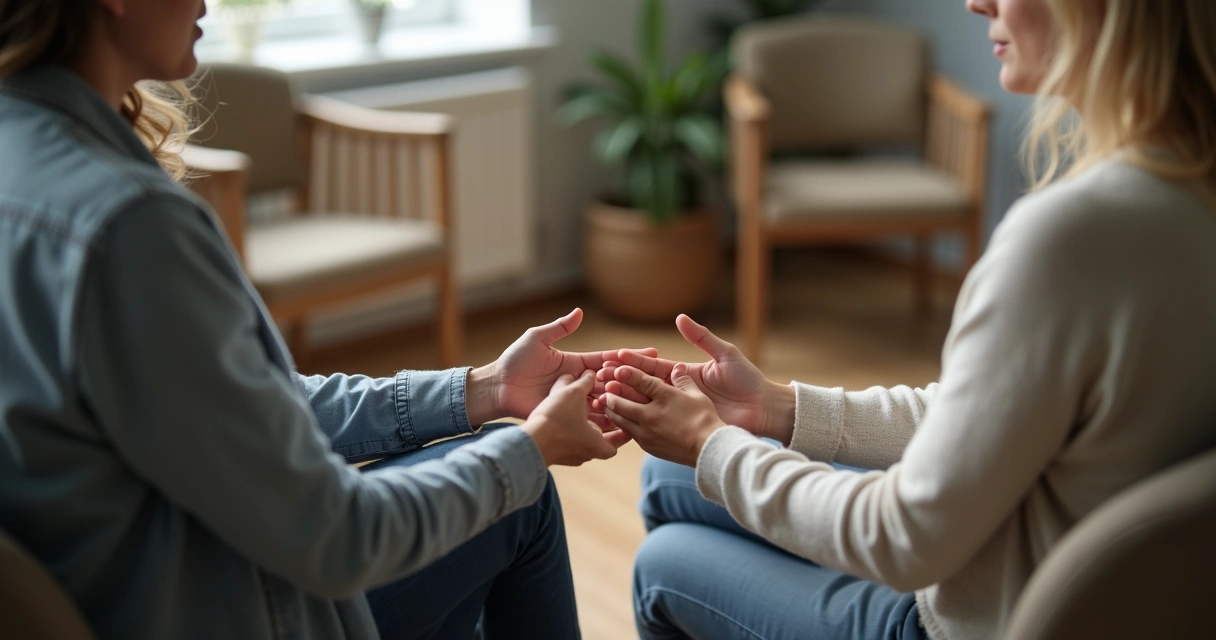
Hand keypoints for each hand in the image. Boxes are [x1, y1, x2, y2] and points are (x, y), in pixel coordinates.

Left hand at [468, 308, 656, 425]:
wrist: (497, 387)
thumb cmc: (514, 361)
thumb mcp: (537, 339)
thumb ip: (559, 328)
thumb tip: (580, 312)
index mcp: (576, 364)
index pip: (607, 359)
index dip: (628, 356)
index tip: (651, 352)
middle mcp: (578, 383)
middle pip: (610, 382)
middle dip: (631, 381)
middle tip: (655, 379)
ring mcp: (573, 401)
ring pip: (604, 402)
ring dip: (621, 401)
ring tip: (644, 401)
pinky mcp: (565, 416)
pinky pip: (589, 420)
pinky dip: (605, 421)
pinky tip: (623, 422)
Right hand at [521, 371, 630, 465]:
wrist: (529, 441)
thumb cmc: (557, 420)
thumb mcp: (573, 394)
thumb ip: (584, 382)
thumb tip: (590, 374)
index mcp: (600, 446)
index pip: (621, 437)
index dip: (624, 423)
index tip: (624, 412)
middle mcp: (588, 455)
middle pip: (604, 438)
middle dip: (605, 421)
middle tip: (607, 406)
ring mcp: (570, 457)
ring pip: (584, 438)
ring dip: (585, 424)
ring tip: (585, 406)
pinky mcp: (555, 454)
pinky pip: (567, 440)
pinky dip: (569, 427)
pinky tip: (563, 412)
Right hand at [594, 314, 789, 439]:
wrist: (763, 409)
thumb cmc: (747, 380)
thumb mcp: (724, 355)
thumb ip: (702, 338)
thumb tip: (680, 318)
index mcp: (684, 373)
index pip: (653, 367)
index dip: (633, 362)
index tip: (614, 356)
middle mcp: (678, 392)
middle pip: (644, 386)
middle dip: (622, 381)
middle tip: (600, 376)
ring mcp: (680, 411)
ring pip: (647, 406)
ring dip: (626, 402)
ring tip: (604, 398)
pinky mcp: (686, 427)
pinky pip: (660, 425)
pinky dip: (641, 423)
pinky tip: (622, 422)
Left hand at [601, 363, 726, 466]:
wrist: (708, 450)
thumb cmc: (705, 420)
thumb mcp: (697, 395)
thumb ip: (684, 380)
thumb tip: (677, 367)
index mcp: (664, 397)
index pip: (641, 381)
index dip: (627, 373)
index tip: (617, 368)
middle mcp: (650, 415)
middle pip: (621, 402)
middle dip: (610, 393)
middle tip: (603, 386)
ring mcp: (646, 432)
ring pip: (620, 419)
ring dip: (611, 410)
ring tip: (604, 403)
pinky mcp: (646, 445)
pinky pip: (628, 433)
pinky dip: (620, 425)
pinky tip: (619, 421)